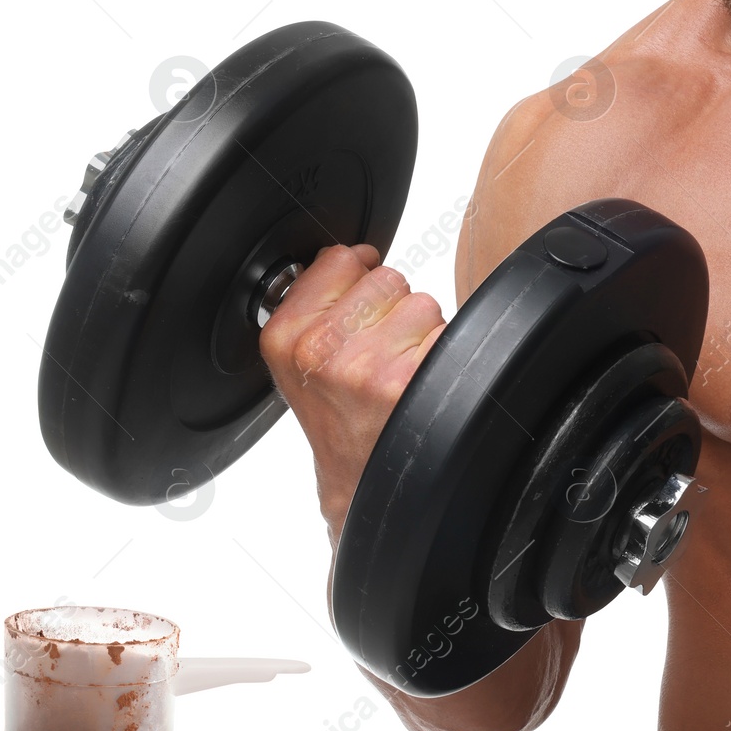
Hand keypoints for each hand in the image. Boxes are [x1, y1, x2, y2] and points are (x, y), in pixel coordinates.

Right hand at [258, 243, 447, 541]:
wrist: (357, 478)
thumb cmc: (335, 416)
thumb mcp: (296, 358)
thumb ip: (314, 298)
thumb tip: (354, 252)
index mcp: (285, 336)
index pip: (341, 258)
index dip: (358, 280)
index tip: (355, 311)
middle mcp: (320, 350)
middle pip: (386, 277)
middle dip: (390, 307)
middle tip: (377, 351)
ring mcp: (364, 367)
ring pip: (421, 303)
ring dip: (419, 331)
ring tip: (397, 367)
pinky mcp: (407, 383)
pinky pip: (445, 333)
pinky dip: (440, 353)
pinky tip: (416, 382)